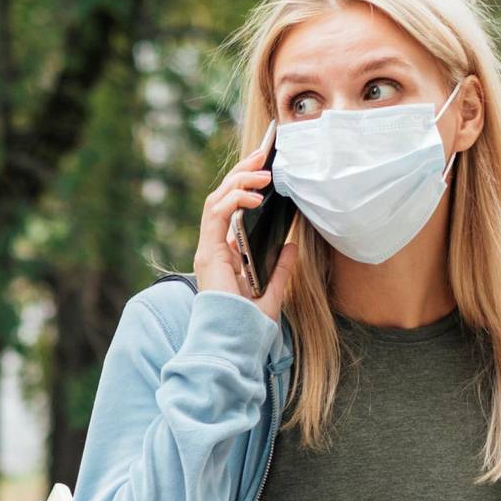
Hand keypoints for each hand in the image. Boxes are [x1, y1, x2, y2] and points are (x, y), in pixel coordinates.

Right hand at [191, 122, 301, 321]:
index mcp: (225, 255)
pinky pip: (216, 214)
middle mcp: (213, 248)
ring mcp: (208, 250)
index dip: (247, 187)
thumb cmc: (248, 326)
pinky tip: (257, 197)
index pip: (231, 210)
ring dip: (239, 180)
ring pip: (216, 200)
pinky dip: (235, 200)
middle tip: (265, 155)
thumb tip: (292, 245)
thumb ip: (281, 270)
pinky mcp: (208, 253)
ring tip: (263, 169)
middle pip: (222, 198)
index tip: (268, 169)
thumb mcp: (273, 293)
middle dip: (243, 174)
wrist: (234, 344)